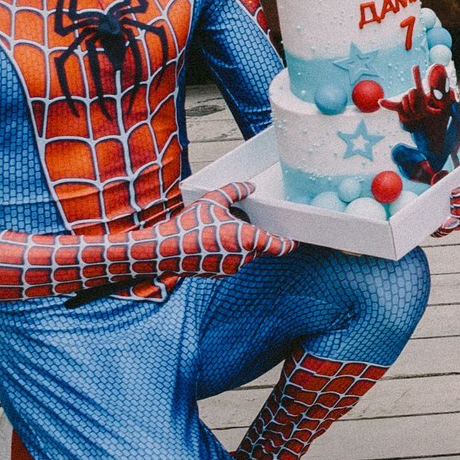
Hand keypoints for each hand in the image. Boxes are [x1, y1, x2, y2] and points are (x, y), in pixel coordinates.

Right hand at [166, 181, 293, 272]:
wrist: (164, 250)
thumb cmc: (190, 224)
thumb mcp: (214, 199)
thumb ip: (235, 191)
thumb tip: (250, 186)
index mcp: (247, 240)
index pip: (279, 246)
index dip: (290, 243)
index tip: (296, 240)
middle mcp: (243, 257)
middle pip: (259, 248)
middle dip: (256, 237)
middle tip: (245, 223)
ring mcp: (230, 268)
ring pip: (244, 255)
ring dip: (240, 244)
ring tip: (222, 229)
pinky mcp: (218, 274)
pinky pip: (231, 261)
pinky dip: (228, 252)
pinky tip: (211, 240)